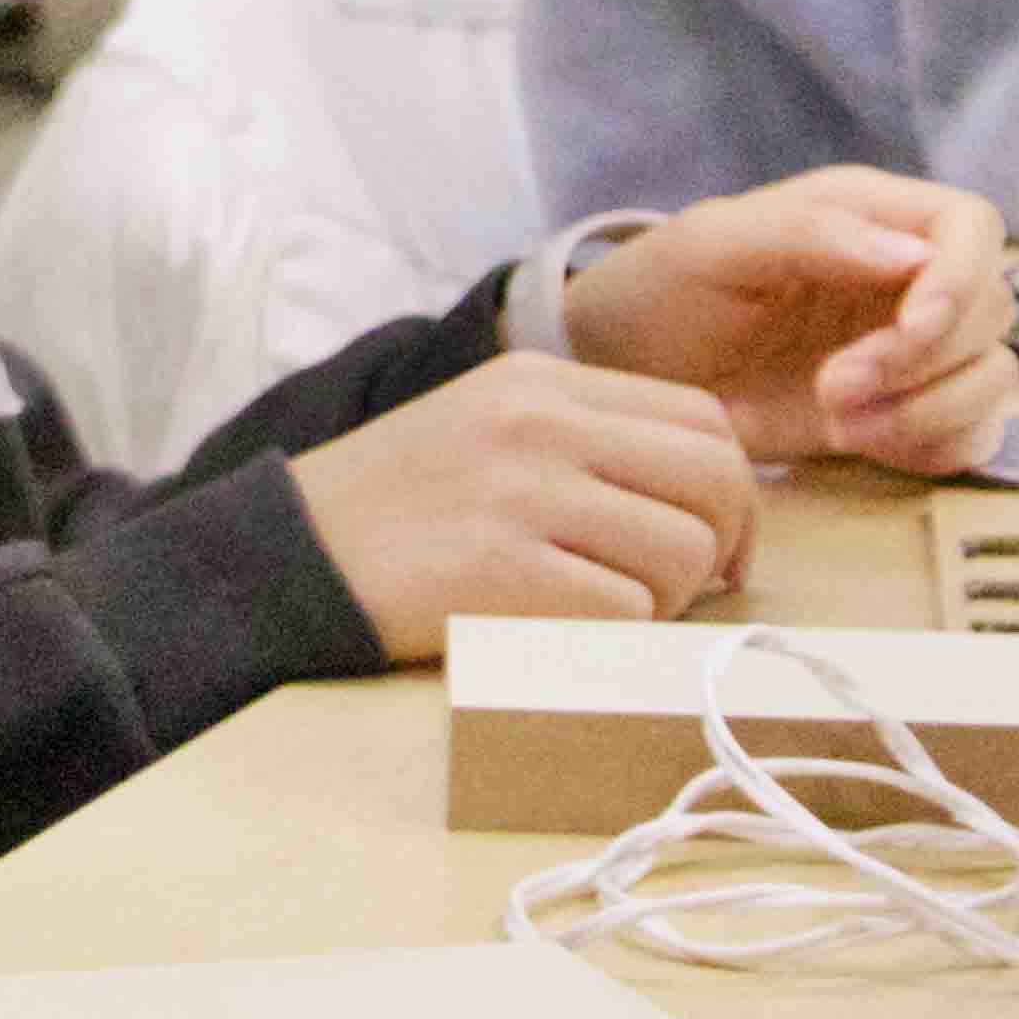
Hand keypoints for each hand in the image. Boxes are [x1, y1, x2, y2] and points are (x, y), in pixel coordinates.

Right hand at [285, 352, 762, 662]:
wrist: (286, 557)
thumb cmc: (398, 508)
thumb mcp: (490, 427)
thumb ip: (587, 439)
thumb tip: (707, 499)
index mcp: (543, 381)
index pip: (704, 419)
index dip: (732, 493)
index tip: (714, 544)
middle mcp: (541, 424)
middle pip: (714, 480)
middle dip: (720, 549)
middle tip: (683, 593)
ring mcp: (522, 494)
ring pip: (684, 552)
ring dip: (667, 602)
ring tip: (606, 611)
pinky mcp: (503, 573)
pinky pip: (627, 613)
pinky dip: (614, 638)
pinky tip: (563, 633)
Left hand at [555, 170, 1018, 477]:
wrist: (629, 377)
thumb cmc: (662, 290)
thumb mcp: (714, 246)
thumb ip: (810, 234)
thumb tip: (911, 255)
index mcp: (871, 215)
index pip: (973, 227)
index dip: (961, 279)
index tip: (912, 328)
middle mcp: (906, 279)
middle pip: (991, 310)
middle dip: (923, 360)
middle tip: (833, 389)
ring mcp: (911, 352)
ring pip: (991, 377)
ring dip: (929, 411)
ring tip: (840, 425)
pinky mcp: (904, 416)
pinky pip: (972, 435)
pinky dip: (938, 447)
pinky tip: (866, 445)